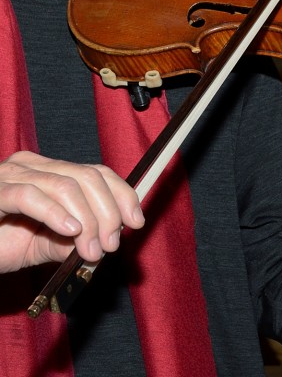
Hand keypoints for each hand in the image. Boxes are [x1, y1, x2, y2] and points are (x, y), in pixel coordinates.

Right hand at [0, 151, 144, 272]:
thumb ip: (76, 239)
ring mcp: (12, 173)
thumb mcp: (45, 244)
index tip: (137, 222)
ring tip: (92, 250)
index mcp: (49, 171)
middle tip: (111, 245)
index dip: (123, 195)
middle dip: (108, 212)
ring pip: (67, 186)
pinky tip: (70, 231)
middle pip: (88, 177)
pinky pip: (30, 195)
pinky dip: (55, 213)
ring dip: (88, 221)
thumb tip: (110, 239)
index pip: (98, 172)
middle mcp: (33, 164)